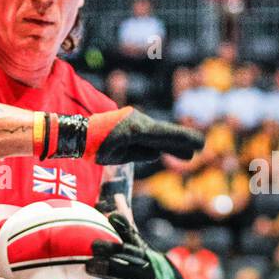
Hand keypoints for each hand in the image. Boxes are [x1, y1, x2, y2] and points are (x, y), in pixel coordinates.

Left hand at [84, 107, 203, 165]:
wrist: (79, 133)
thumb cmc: (94, 147)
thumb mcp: (117, 155)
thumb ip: (139, 154)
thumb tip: (157, 152)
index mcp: (136, 130)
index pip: (165, 135)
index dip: (183, 140)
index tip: (199, 143)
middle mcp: (138, 123)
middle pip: (165, 135)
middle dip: (181, 143)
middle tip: (200, 149)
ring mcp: (136, 122)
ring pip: (158, 136)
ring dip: (171, 145)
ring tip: (188, 155)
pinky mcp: (132, 125)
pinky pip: (149, 136)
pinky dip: (158, 143)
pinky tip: (166, 151)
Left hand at [85, 213, 188, 278]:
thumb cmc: (144, 264)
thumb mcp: (138, 246)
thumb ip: (125, 229)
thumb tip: (113, 202)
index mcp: (144, 257)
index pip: (126, 251)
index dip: (110, 248)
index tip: (93, 246)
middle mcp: (148, 275)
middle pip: (126, 271)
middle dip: (107, 268)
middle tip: (87, 266)